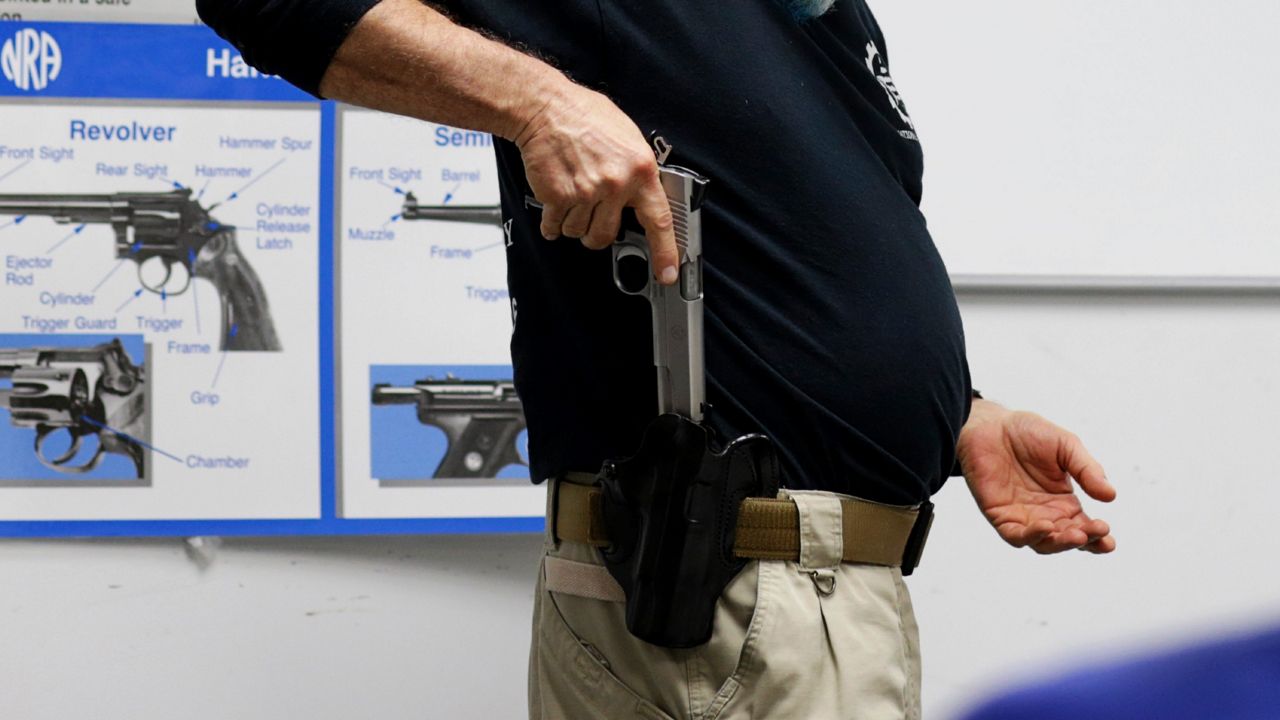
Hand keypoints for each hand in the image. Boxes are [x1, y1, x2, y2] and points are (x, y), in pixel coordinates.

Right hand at [513, 83, 678, 284]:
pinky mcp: (558, 196)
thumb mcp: (628, 137)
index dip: (665, 252)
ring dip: (572, 223)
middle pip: (607, 235)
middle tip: (591, 216)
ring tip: (571, 196)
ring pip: (579, 232)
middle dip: (596, 233)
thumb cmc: (584, 116)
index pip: (659, 220)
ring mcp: (586, 193)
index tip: (667, 273)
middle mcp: (615, 184)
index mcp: (640, 170)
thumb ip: (637, 170)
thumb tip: (641, 196)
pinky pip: (555, 226)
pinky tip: (553, 207)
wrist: (546, 108)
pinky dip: (551, 223)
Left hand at [957, 399, 1116, 553]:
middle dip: (1084, 541)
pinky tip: (1045, 527)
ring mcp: (1022, 516)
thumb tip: (1111, 495)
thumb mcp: (1066, 446)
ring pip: (1043, 543)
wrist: (991, 424)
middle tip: (1098, 532)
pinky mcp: (999, 515)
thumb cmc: (1028, 433)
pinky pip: (1014, 535)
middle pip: (1067, 539)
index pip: (1084, 527)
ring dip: (1060, 543)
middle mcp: (1044, 514)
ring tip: (1077, 535)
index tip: (1108, 534)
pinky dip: (1030, 536)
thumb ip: (1087, 470)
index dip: (1097, 536)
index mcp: (1063, 502)